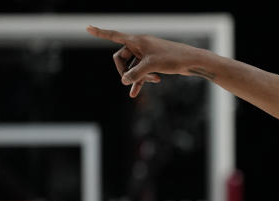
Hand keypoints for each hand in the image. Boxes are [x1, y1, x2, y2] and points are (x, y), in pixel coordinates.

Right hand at [86, 25, 207, 97]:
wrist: (191, 61)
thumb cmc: (172, 58)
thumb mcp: (151, 67)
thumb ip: (135, 74)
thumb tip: (124, 81)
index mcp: (137, 40)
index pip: (113, 35)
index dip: (100, 32)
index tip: (87, 27)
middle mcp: (140, 45)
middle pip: (121, 58)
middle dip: (124, 71)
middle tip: (129, 82)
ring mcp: (146, 54)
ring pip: (132, 67)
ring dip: (135, 79)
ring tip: (137, 90)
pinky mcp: (153, 63)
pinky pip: (140, 72)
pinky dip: (139, 81)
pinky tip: (136, 94)